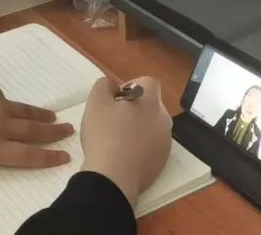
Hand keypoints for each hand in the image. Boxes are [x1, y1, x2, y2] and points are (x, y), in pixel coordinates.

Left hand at [0, 78, 73, 203]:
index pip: (25, 155)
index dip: (46, 157)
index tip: (64, 157)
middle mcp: (0, 127)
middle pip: (33, 132)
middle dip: (53, 134)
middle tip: (70, 131)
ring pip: (26, 114)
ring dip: (43, 116)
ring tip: (56, 118)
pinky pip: (10, 102)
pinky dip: (18, 107)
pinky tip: (20, 109)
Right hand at [79, 77, 171, 206]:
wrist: (114, 178)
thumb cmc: (104, 135)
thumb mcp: (96, 102)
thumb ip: (104, 85)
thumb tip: (113, 86)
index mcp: (151, 102)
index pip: (148, 82)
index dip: (131, 86)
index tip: (116, 100)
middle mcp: (164, 119)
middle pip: (151, 105)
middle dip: (134, 109)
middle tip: (113, 120)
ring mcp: (165, 142)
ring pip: (152, 127)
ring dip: (138, 128)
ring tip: (117, 141)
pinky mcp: (162, 161)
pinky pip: (152, 146)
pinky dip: (140, 147)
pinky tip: (123, 156)